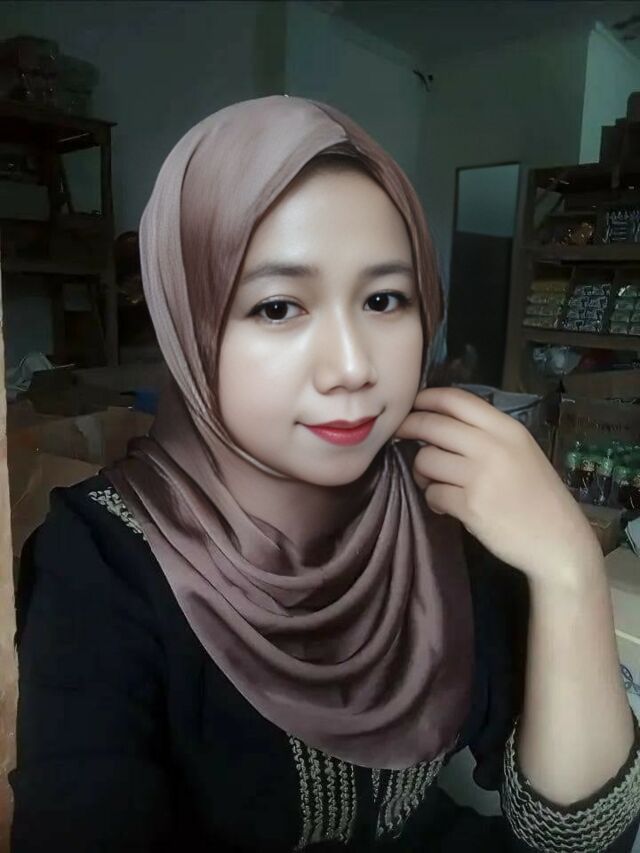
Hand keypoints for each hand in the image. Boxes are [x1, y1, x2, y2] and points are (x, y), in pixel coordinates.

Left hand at [394, 387, 601, 588]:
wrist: (559, 541)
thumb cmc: (538, 496)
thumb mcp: (521, 451)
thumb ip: (486, 435)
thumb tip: (437, 423)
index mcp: (507, 429)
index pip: (456, 399)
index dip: (427, 399)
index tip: (414, 405)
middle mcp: (493, 447)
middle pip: (432, 425)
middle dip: (409, 427)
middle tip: (400, 435)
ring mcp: (480, 476)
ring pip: (425, 460)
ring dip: (422, 472)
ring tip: (435, 482)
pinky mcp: (470, 506)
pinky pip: (432, 493)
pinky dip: (433, 499)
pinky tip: (446, 505)